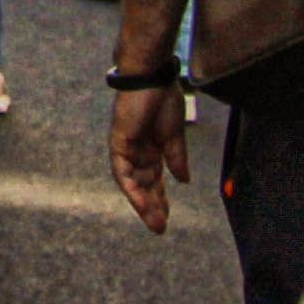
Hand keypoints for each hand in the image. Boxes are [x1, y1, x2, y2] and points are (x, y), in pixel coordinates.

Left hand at [111, 85, 188, 234]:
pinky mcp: (119, 143)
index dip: (160, 199)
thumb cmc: (163, 98)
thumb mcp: (174, 134)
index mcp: (151, 149)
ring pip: (133, 183)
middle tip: (160, 228)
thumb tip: (184, 181)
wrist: (151, 75)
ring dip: (143, 203)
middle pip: (144, 185)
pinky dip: (131, 188)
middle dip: (152, 206)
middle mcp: (137, 152)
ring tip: (154, 222)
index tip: (167, 218)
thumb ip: (176, 158)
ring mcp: (126, 148)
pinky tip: (141, 203)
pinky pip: (122, 171)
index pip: (154, 180)